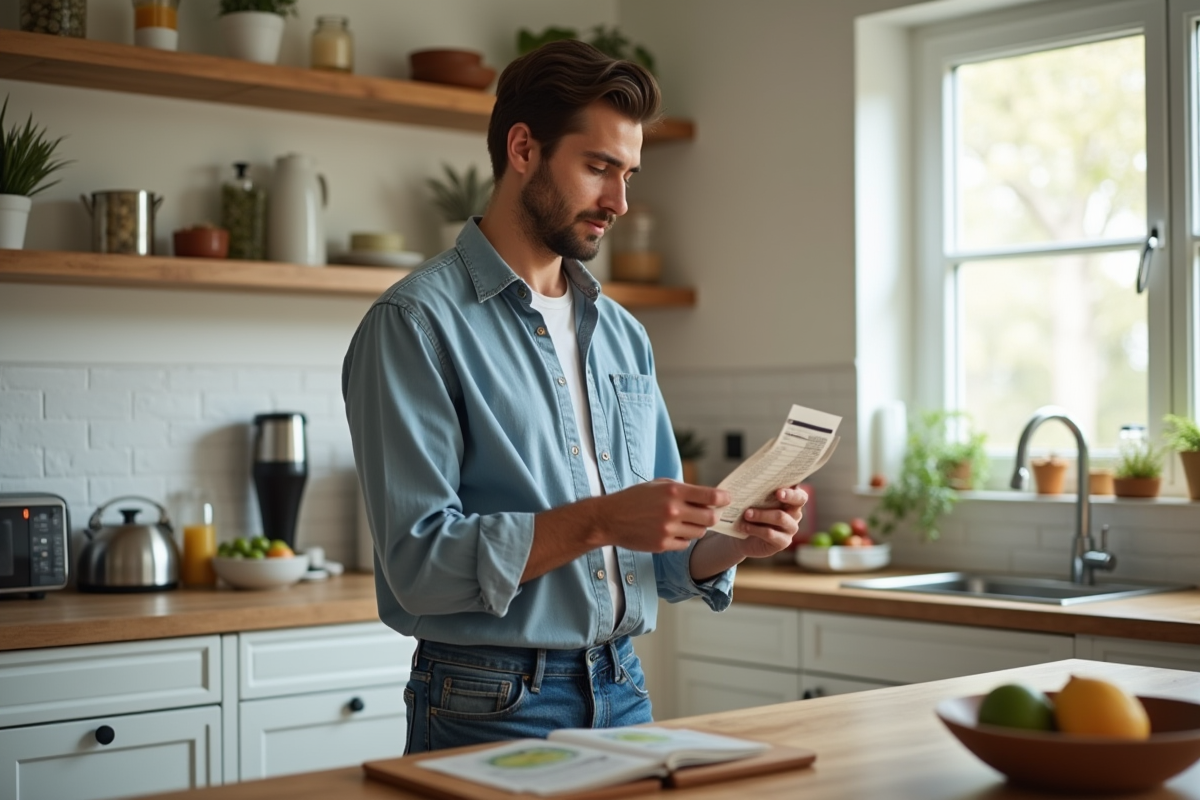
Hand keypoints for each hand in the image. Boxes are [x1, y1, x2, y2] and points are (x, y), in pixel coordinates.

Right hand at [599, 480, 730, 552]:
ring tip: (685, 522)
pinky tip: (672, 532)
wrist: (610, 518)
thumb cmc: (635, 498)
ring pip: (699, 533)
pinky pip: (685, 544)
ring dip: (697, 528)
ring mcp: (668, 529)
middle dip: (713, 516)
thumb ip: (683, 489)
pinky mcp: (663, 545)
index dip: (723, 498)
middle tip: (709, 514)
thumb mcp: (658, 485)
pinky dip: (683, 539)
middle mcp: (673, 510)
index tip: (727, 499)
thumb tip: (708, 496)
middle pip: (710, 518)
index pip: (710, 496)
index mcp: (674, 491)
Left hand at [732, 485, 808, 558]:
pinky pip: (771, 534)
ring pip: (781, 518)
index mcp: (790, 499)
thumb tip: (740, 488)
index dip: (793, 492)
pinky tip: (744, 527)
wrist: (742, 533)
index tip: (780, 491)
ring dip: (762, 514)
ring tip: (746, 514)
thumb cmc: (750, 510)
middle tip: (775, 494)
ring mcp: (790, 529)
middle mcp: (794, 513)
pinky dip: (756, 529)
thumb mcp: (752, 499)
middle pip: (797, 503)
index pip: (800, 494)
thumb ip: (753, 492)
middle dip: (786, 496)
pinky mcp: (783, 542)